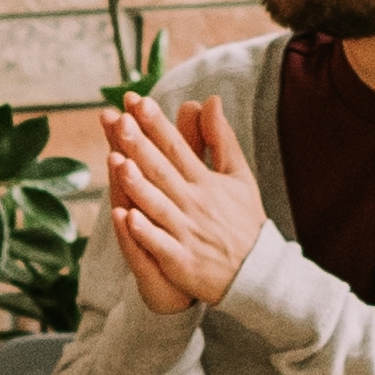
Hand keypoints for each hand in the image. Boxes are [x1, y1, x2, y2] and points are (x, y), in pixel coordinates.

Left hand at [102, 90, 268, 310]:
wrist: (257, 274)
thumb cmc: (243, 222)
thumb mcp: (240, 176)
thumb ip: (222, 139)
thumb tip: (211, 100)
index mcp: (206, 182)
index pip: (177, 147)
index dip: (157, 125)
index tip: (138, 102)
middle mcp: (194, 204)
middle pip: (162, 171)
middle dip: (140, 145)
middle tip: (120, 121)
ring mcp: (186, 233)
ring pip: (157, 205)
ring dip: (138, 184)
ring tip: (117, 161)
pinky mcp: (181, 261)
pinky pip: (159, 245)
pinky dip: (144, 232)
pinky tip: (126, 218)